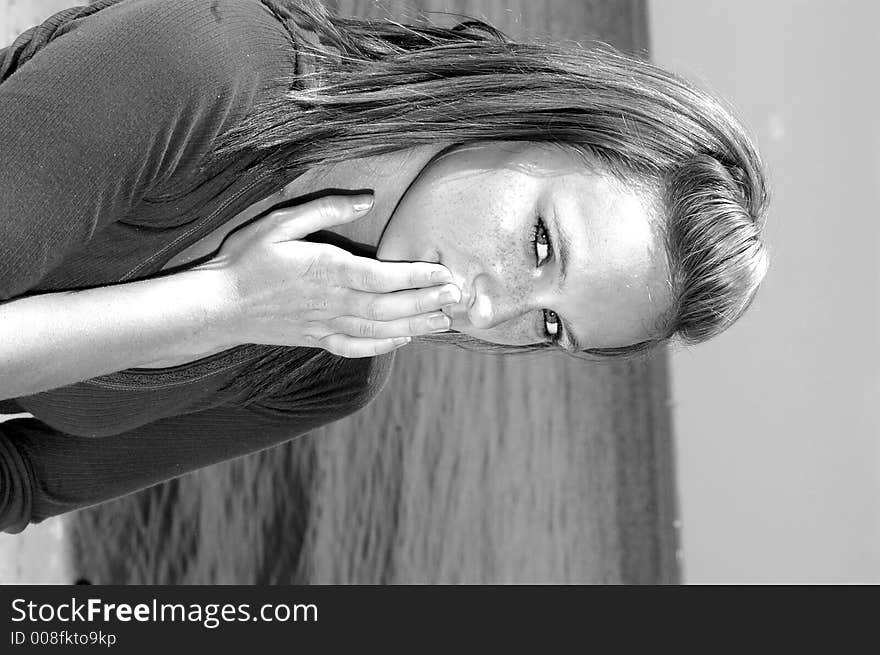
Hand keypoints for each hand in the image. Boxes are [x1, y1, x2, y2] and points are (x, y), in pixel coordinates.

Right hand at [199, 193, 459, 357]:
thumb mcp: (280, 222)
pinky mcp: (317, 340)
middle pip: (389, 306)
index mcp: (326, 270)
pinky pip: (357, 348)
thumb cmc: (246, 259)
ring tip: (444, 323)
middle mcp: (332, 302)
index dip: (417, 276)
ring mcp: (325, 325)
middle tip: (458, 299)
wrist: (217, 306)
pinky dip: (384, 347)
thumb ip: (325, 210)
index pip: (382, 276)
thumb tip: (364, 198)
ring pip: (379, 330)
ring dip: (415, 326)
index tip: (445, 273)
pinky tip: (403, 341)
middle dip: (427, 302)